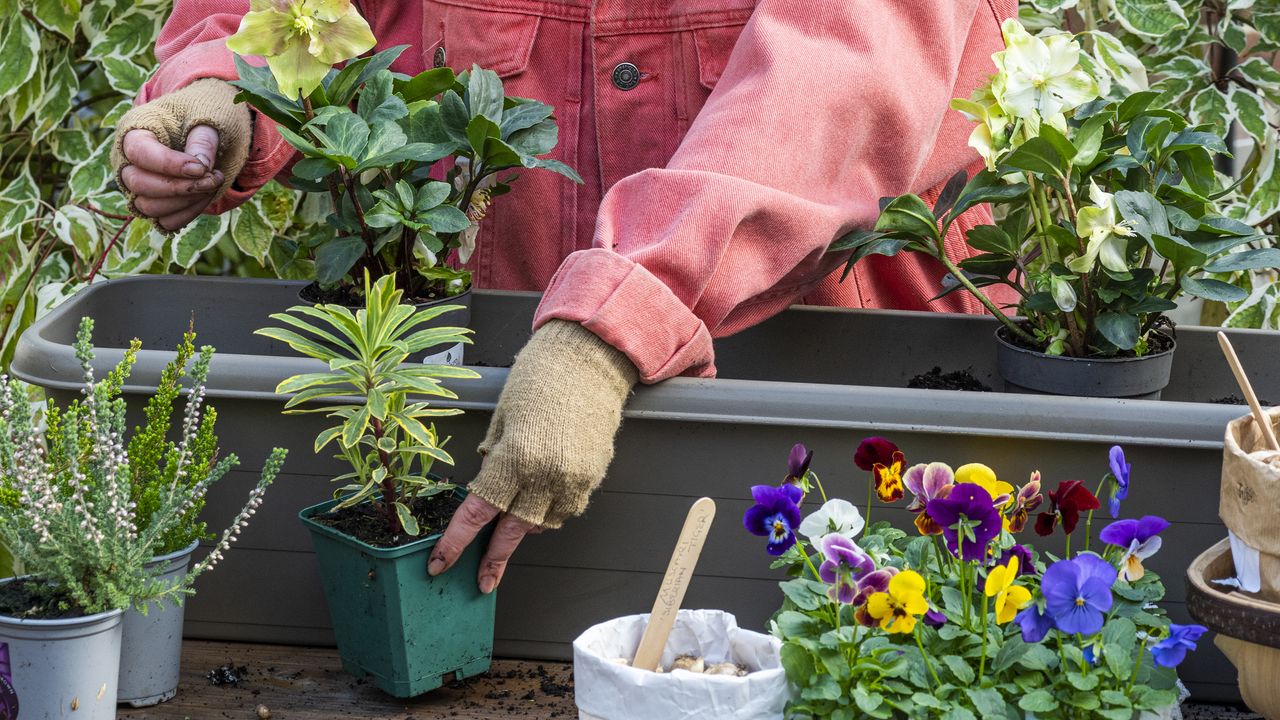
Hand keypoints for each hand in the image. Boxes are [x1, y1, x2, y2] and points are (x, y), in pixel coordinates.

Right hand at [110, 78, 251, 229]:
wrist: (205, 128)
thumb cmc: (201, 116)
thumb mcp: (205, 117)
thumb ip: (203, 140)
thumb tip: (201, 168)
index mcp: (134, 130)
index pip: (139, 153)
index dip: (169, 165)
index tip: (200, 168)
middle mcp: (127, 161)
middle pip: (139, 184)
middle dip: (180, 187)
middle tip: (212, 178)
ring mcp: (137, 186)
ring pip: (149, 208)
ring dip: (186, 202)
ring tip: (212, 184)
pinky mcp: (153, 204)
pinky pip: (164, 222)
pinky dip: (187, 214)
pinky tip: (205, 196)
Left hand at [424, 321, 637, 593]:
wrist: (589, 361)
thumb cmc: (540, 379)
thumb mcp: (501, 416)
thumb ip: (492, 456)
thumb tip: (485, 483)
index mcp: (512, 458)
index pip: (477, 512)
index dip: (456, 543)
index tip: (440, 564)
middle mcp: (544, 475)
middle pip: (513, 531)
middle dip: (494, 559)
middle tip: (483, 581)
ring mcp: (572, 479)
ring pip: (542, 524)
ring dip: (524, 527)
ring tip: (515, 514)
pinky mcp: (592, 477)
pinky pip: (567, 509)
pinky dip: (551, 510)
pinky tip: (544, 494)